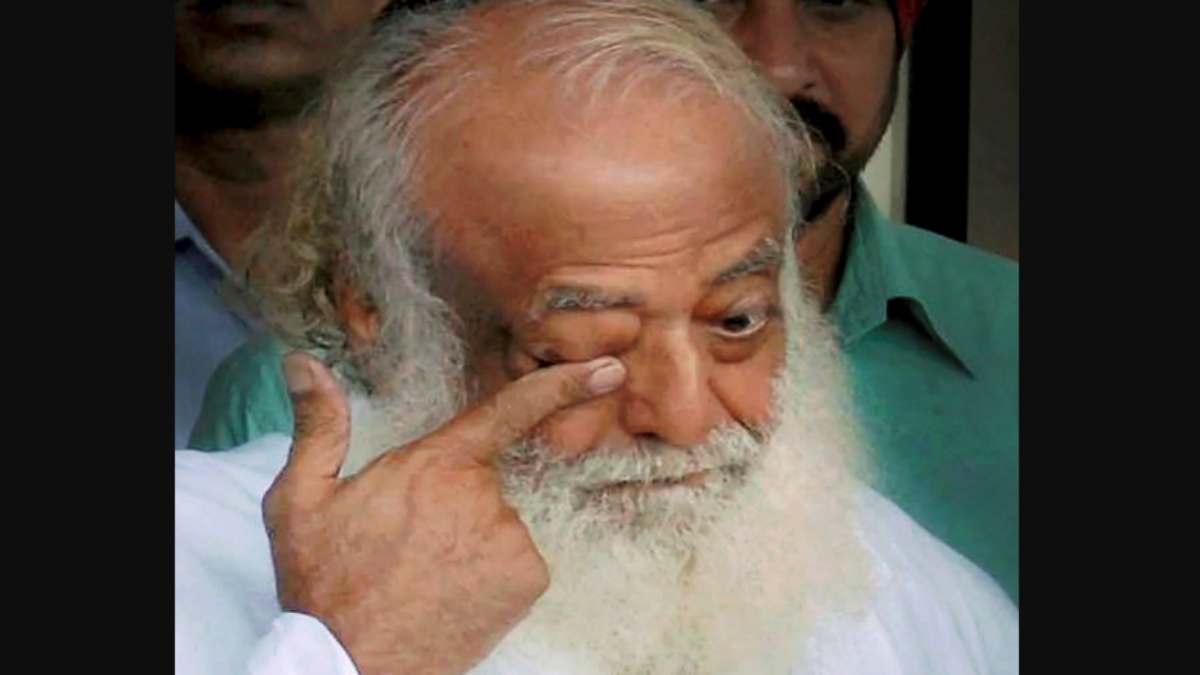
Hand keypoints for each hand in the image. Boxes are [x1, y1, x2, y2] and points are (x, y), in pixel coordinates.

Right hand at [262, 351, 625, 674]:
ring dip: (469, 541)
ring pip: (499, 523)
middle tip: (406, 544)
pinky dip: (491, 573)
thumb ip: (318, 425)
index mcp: (433, 464)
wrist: (349, 667)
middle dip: (452, 504)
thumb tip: (303, 361)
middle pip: (483, 482)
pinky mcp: (526, 579)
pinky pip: (516, 559)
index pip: (507, 410)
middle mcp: (482, 496)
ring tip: (424, 575)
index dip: (562, 384)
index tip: (609, 369)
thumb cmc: (323, 585)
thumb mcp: (299, 501)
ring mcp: (509, 539)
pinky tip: (453, 592)